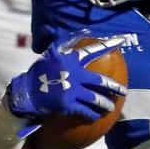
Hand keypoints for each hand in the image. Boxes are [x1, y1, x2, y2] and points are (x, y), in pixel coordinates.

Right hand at [6, 37, 126, 120]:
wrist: (26, 93)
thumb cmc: (39, 74)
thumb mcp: (51, 55)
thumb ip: (66, 45)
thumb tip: (82, 32)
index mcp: (70, 60)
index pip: (92, 51)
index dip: (107, 45)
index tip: (122, 40)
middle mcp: (73, 74)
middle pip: (100, 82)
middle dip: (114, 87)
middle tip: (123, 91)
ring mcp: (71, 90)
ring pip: (95, 99)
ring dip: (105, 104)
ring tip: (111, 107)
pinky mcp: (67, 104)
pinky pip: (85, 111)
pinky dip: (92, 114)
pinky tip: (96, 116)